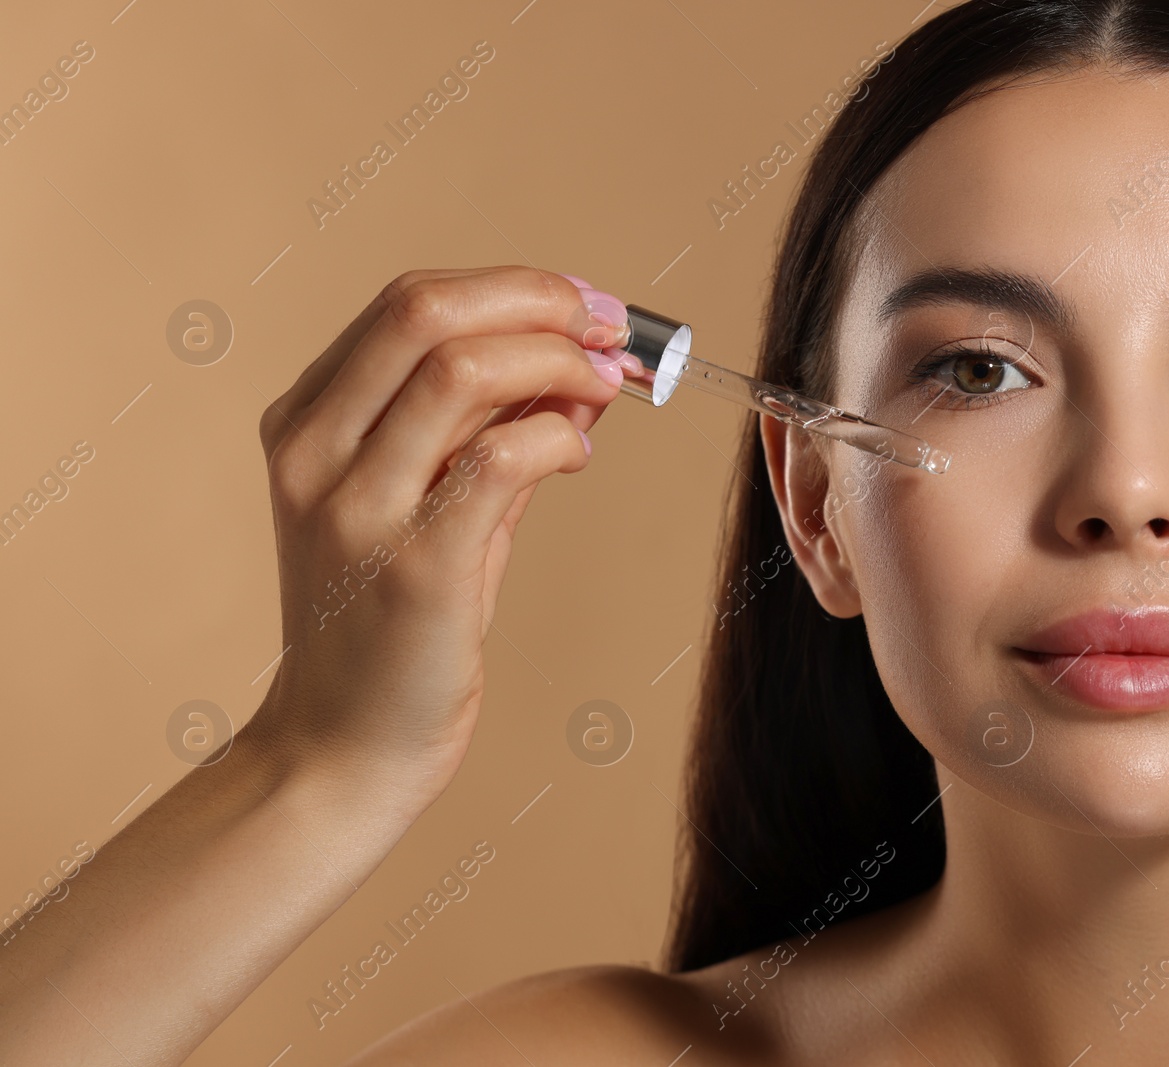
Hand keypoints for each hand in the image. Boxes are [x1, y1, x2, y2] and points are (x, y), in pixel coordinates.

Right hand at [250, 265, 638, 810]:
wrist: (343, 750)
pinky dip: (557, 438)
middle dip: (539, 301)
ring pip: (461, 370)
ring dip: (558, 361)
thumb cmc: (391, 628)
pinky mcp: (414, 569)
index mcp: (307, 424)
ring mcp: (356, 509)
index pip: (408, 303)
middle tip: (608, 329)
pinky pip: (498, 459)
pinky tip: (577, 454)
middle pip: (424, 310)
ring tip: (604, 389)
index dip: (513, 288)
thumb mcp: (426, 507)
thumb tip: (581, 368)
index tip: (583, 305)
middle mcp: (315, 454)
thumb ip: (489, 433)